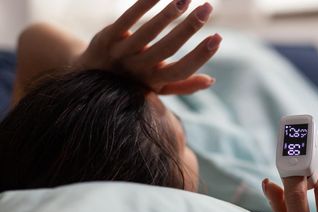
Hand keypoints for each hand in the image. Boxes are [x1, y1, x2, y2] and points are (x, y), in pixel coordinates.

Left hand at [75, 0, 220, 94]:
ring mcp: (122, 53)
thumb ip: (183, 86)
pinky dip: (144, 4)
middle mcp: (138, 69)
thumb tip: (211, 81)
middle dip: (189, 27)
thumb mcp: (157, 88)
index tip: (218, 38)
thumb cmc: (134, 81)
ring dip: (169, 14)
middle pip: (168, 47)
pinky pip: (127, 18)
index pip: (182, 70)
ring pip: (148, 32)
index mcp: (154, 81)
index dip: (201, 55)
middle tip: (207, 8)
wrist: (91, 77)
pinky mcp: (108, 37)